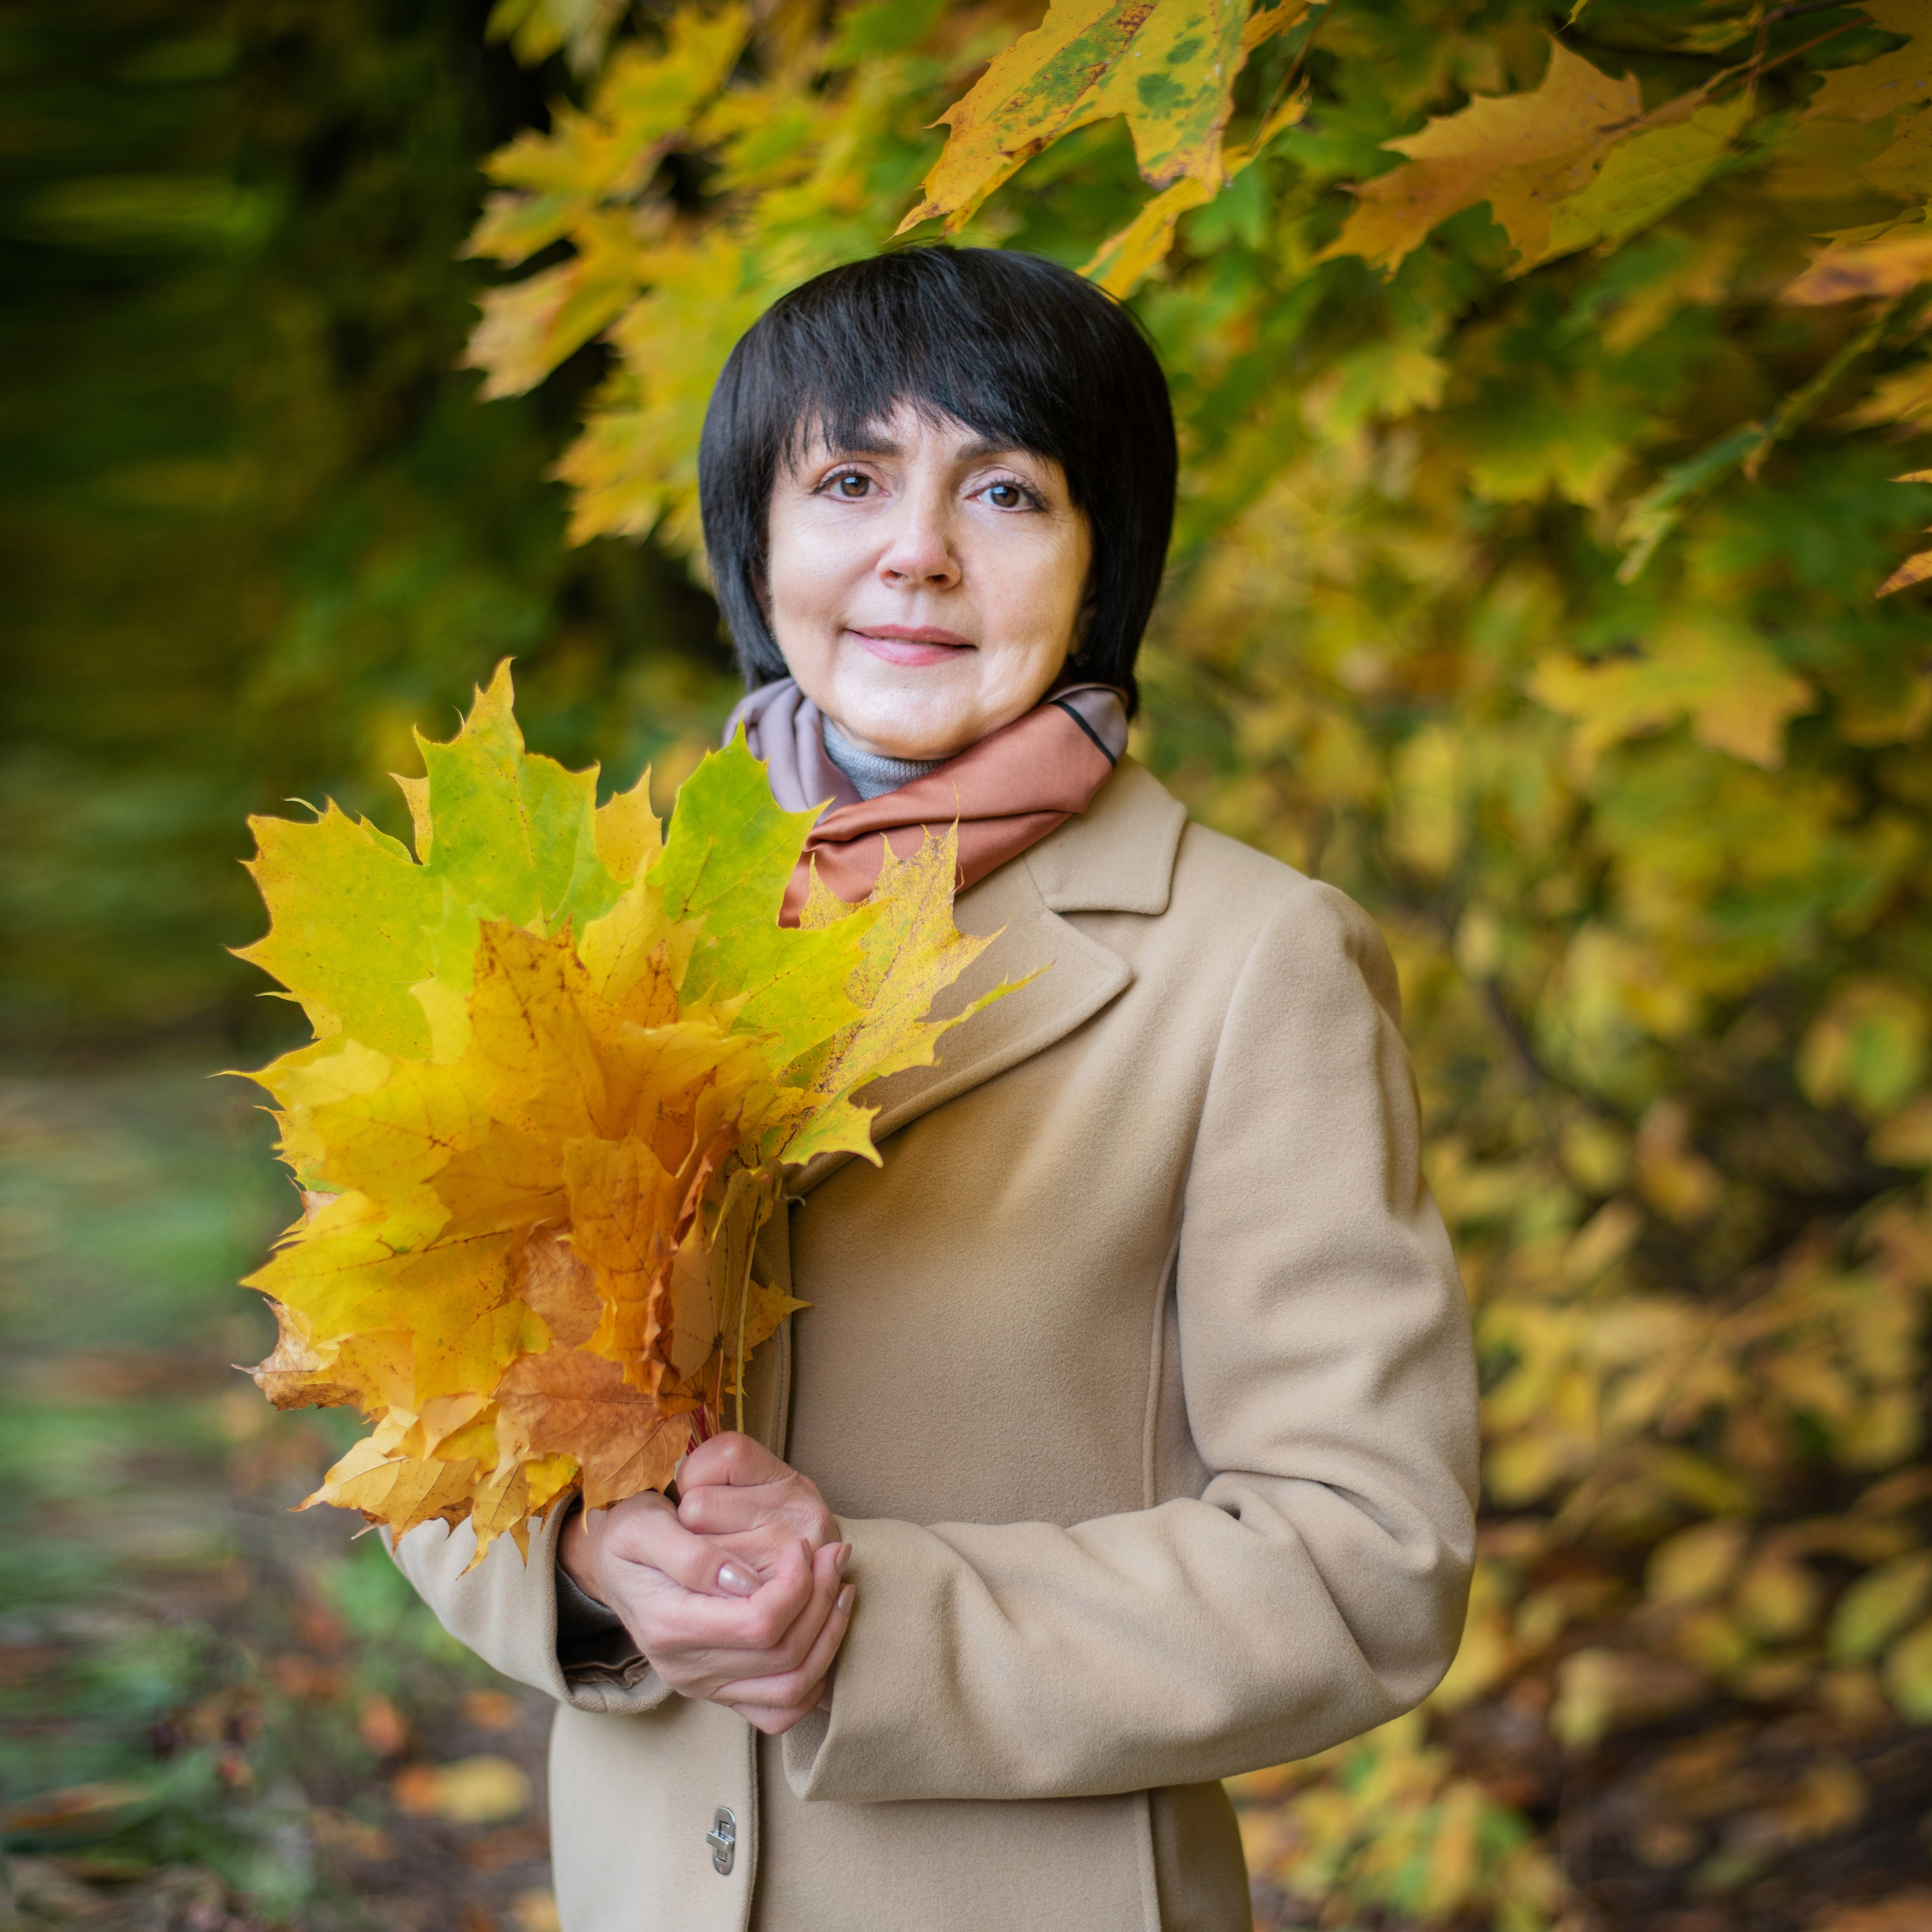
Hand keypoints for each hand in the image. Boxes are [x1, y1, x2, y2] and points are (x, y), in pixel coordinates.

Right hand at [559, 1445, 852, 1735]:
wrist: (614, 1565)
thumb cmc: (632, 1534)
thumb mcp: (643, 1524)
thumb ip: (690, 1553)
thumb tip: (741, 1580)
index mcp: (670, 1626)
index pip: (759, 1624)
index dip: (796, 1584)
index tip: (802, 1545)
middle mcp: (687, 1669)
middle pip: (784, 1654)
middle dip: (822, 1600)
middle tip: (834, 1554)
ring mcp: (706, 1687)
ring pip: (794, 1686)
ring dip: (830, 1634)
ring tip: (841, 1584)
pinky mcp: (722, 1692)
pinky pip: (785, 1708)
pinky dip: (818, 1671)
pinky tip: (827, 1623)